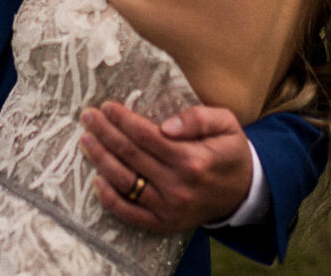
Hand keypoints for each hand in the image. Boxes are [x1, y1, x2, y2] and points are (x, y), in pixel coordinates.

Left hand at [79, 102, 253, 233]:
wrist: (243, 192)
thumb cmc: (230, 152)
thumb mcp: (226, 124)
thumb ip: (198, 118)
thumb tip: (166, 125)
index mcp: (192, 159)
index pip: (147, 136)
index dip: (124, 120)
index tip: (107, 107)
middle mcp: (178, 186)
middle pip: (131, 155)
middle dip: (105, 133)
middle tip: (88, 117)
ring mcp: (169, 208)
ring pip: (125, 181)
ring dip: (101, 160)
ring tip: (86, 140)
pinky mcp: (163, 223)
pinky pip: (129, 212)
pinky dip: (109, 198)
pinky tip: (96, 180)